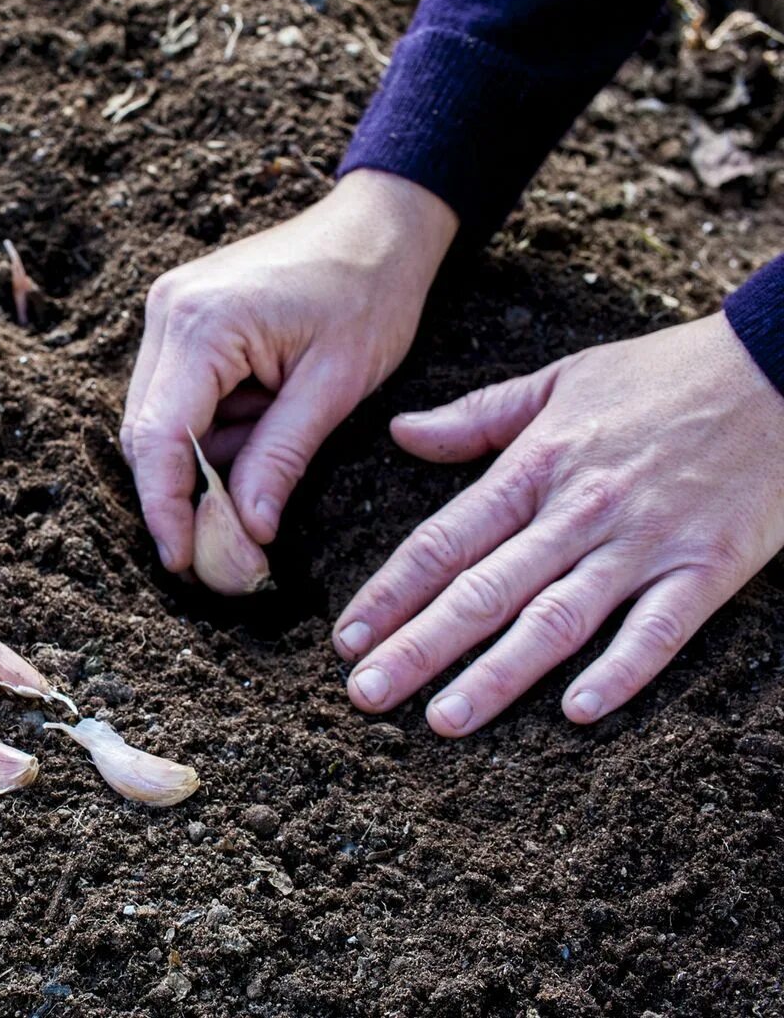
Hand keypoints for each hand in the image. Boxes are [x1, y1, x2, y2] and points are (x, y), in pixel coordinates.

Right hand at [121, 170, 458, 574]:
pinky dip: (210, 433)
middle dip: (181, 495)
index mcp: (203, 325)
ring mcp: (169, 312)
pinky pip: (178, 397)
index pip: (158, 438)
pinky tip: (256, 435)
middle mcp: (168, 312)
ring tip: (259, 481)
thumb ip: (281, 458)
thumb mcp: (336, 386)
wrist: (379, 224)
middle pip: (145, 433)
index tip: (184, 562)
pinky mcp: (183, 320)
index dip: (165, 508)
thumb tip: (249, 533)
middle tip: (223, 551)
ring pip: (158, 420)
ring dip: (201, 463)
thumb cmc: (370, 292)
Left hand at [335, 312, 783, 735]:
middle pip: (483, 590)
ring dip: (497, 674)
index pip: (443, 541)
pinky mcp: (708, 567)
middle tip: (364, 695)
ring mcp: (643, 543)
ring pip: (556, 619)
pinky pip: (659, 629)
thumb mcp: (560, 379)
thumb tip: (400, 433)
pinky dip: (620, 671)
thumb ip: (477, 416)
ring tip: (443, 720)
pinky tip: (576, 712)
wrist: (782, 364)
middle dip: (418, 647)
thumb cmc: (664, 375)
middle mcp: (579, 510)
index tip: (346, 638)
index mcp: (536, 467)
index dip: (390, 592)